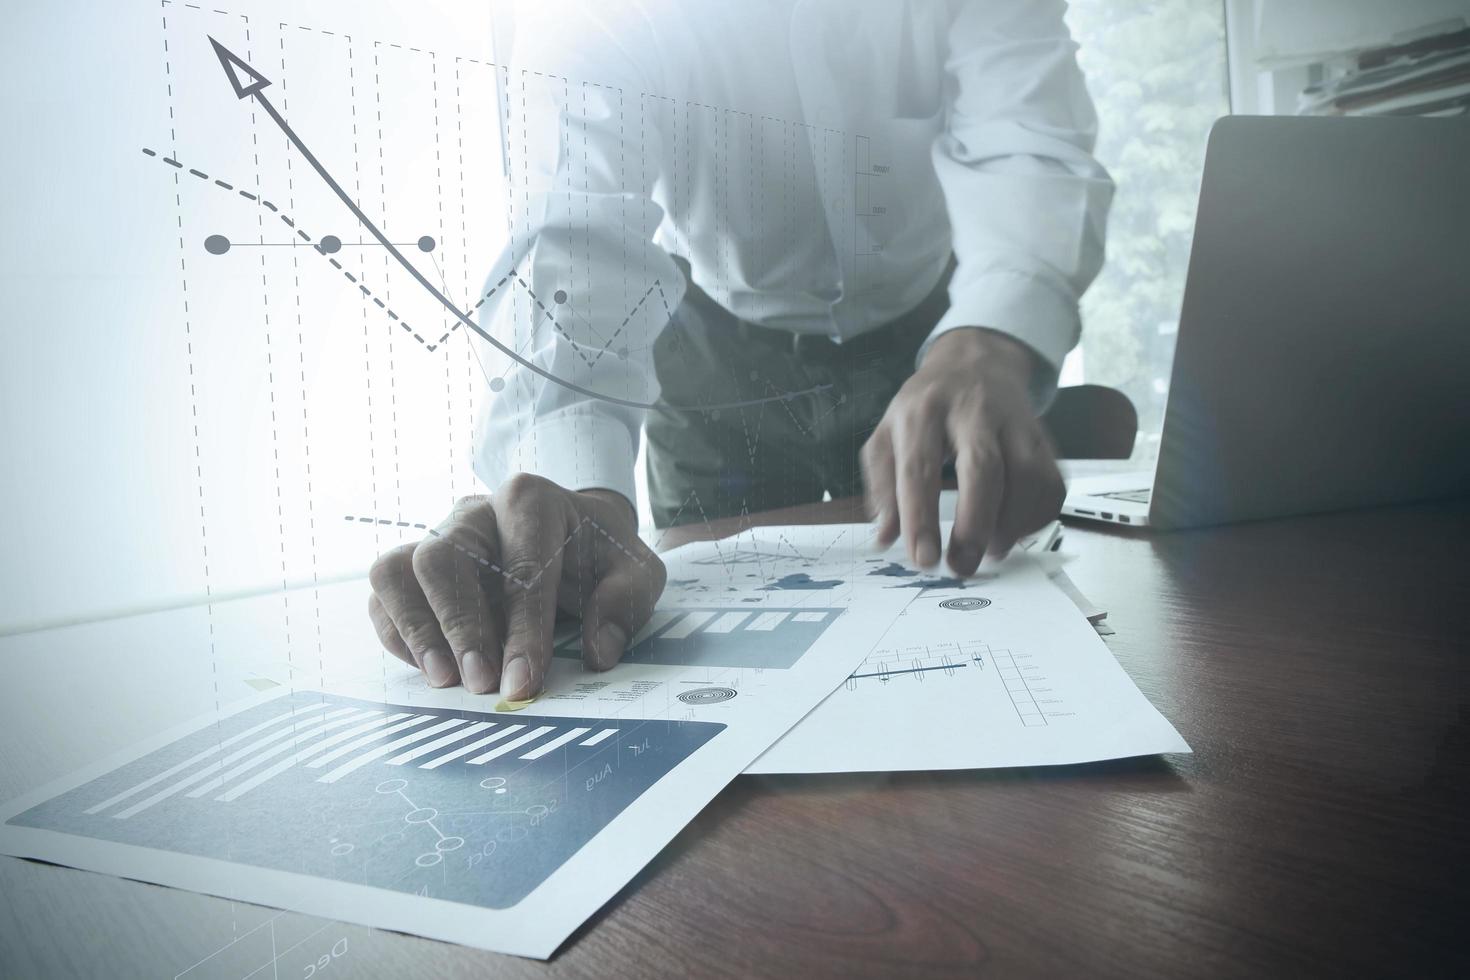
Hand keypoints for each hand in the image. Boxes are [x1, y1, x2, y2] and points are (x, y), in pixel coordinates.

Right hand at [366, 476, 664, 698]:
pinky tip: (429, 668)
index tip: (524, 682)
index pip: (520, 564)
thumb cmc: (600, 555)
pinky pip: (384, 593)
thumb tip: (597, 652)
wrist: (573, 534)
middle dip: (459, 627)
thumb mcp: (636, 572)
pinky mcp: (413, 565)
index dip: (522, 629)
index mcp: (530, 500)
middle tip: (480, 683)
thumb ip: (624, 603)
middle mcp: (473, 511)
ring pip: (396, 570)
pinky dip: (396, 633)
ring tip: (443, 679)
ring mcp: (437, 535)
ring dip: (415, 629)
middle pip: (441, 558)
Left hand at [861, 328, 1063, 575]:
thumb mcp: (888, 434)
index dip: (921, 518)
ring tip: (990, 550)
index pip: (920, 468)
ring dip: (1012, 524)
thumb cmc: (926, 408)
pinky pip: (1052, 481)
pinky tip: (1014, 530)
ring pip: (1028, 476)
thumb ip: (883, 486)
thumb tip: (886, 538)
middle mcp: (972, 412)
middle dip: (974, 525)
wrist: (975, 362)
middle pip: (984, 469)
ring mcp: (1014, 422)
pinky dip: (1038, 516)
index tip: (924, 559)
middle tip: (962, 566)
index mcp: (923, 412)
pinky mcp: (1043, 436)